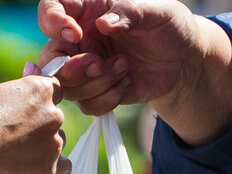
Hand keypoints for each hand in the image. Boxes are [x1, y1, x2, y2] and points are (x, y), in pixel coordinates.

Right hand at [0, 76, 70, 173]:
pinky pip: (63, 168)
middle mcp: (54, 115)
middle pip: (55, 120)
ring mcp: (55, 143)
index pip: (54, 91)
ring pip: (57, 143)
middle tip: (14, 136)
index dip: (38, 103)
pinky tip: (33, 167)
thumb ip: (21, 86)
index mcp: (41, 90)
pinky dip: (52, 168)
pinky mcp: (51, 169)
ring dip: (44, 147)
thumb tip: (34, 68)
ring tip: (16, 154)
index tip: (26, 112)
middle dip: (40, 126)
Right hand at [39, 0, 200, 112]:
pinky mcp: (98, 92)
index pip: (50, 9)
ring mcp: (86, 69)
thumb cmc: (166, 23)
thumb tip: (104, 23)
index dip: (52, 22)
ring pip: (69, 88)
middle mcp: (79, 41)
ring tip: (125, 67)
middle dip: (71, 68)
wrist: (182, 57)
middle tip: (99, 64)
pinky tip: (127, 83)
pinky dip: (108, 99)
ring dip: (97, 83)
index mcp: (86, 11)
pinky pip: (88, 106)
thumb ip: (129, 12)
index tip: (74, 32)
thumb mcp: (155, 10)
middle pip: (50, 59)